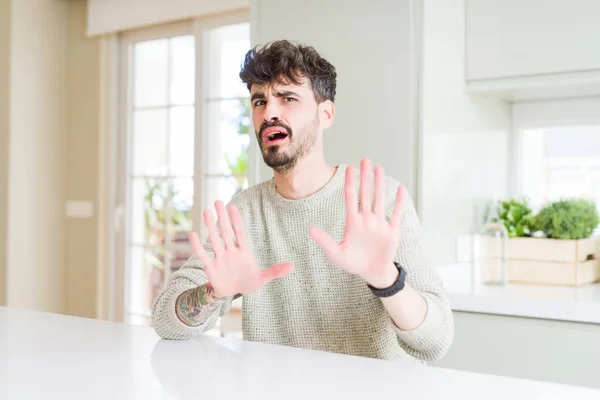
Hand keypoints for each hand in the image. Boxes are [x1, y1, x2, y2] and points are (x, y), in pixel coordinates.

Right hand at [190, 201, 293, 297]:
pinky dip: (198, 246)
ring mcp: (220, 258)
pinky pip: (204, 255)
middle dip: (222, 217)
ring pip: (214, 240)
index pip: (240, 233)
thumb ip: (275, 271)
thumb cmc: (248, 283)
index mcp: (243, 252)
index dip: (236, 220)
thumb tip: (292, 266)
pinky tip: (193, 235)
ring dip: (210, 226)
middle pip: (226, 232)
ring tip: (206, 211)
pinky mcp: (211, 268)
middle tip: (218, 201)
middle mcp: (230, 252)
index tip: (233, 207)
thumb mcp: (263, 278)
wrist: (231, 293)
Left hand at [309, 159, 404, 287]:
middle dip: (365, 177)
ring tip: (380, 168)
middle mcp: (366, 220)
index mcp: (352, 223)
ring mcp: (379, 224)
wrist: (372, 273)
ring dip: (380, 185)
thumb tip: (310, 230)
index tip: (349, 168)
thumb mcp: (335, 254)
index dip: (350, 183)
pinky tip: (400, 189)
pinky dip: (399, 202)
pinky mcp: (392, 231)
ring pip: (380, 200)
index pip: (350, 198)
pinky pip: (396, 214)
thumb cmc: (353, 263)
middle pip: (365, 194)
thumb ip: (324, 241)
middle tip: (365, 159)